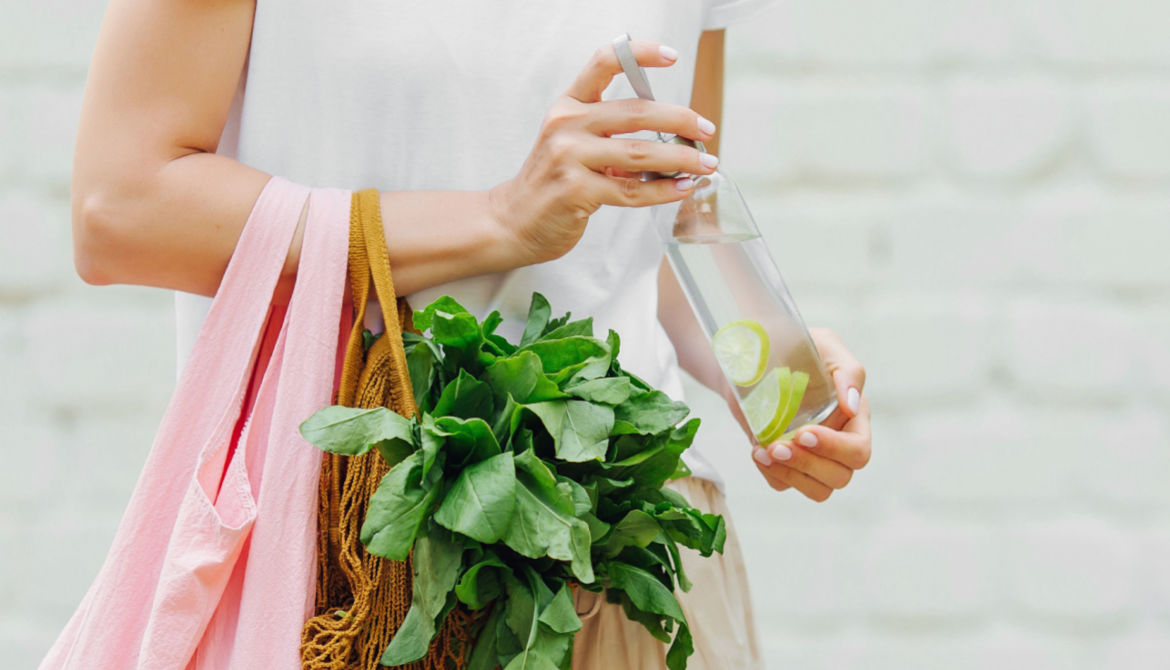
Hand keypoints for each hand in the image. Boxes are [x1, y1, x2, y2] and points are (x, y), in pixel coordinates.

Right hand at [488, 40, 718, 265]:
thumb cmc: (554, 180)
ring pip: (640, 154)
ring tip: (705, 164)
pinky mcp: (576, 191)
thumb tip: (674, 135)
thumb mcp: (574, 142)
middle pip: (636, 112)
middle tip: (706, 129)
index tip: (672, 58)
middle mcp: (566, 124)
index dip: (641, 54)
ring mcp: (569, 157)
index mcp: (569, 105)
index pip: (605, 63)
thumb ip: (612, 132)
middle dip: (680, 120)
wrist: (514, 220)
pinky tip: (682, 188)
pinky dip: (662, 191)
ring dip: (681, 159)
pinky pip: (631, 191)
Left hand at [750, 328, 870, 501]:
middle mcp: (836, 442)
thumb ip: (849, 370)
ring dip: (791, 475)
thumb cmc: (797, 345)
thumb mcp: (825, 345)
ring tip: (764, 452)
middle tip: (777, 445)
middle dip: (808, 464)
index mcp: (854, 417)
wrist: (754, 354)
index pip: (858, 450)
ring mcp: (811, 456)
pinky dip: (771, 474)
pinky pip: (784, 485)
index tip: (805, 432)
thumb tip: (853, 404)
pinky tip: (757, 451)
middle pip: (840, 476)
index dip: (835, 449)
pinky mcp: (784, 462)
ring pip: (818, 490)